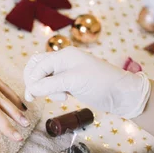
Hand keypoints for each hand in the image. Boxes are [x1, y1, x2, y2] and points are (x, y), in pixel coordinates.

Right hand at [24, 47, 150, 118]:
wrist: (122, 94)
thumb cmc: (101, 84)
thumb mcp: (73, 82)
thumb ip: (50, 85)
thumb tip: (31, 89)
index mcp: (63, 55)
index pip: (38, 65)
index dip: (32, 80)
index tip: (32, 96)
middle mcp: (63, 60)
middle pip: (37, 68)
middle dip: (35, 82)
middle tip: (37, 97)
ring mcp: (67, 71)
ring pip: (44, 77)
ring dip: (45, 88)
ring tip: (59, 97)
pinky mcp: (71, 82)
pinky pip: (53, 84)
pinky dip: (53, 91)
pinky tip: (64, 97)